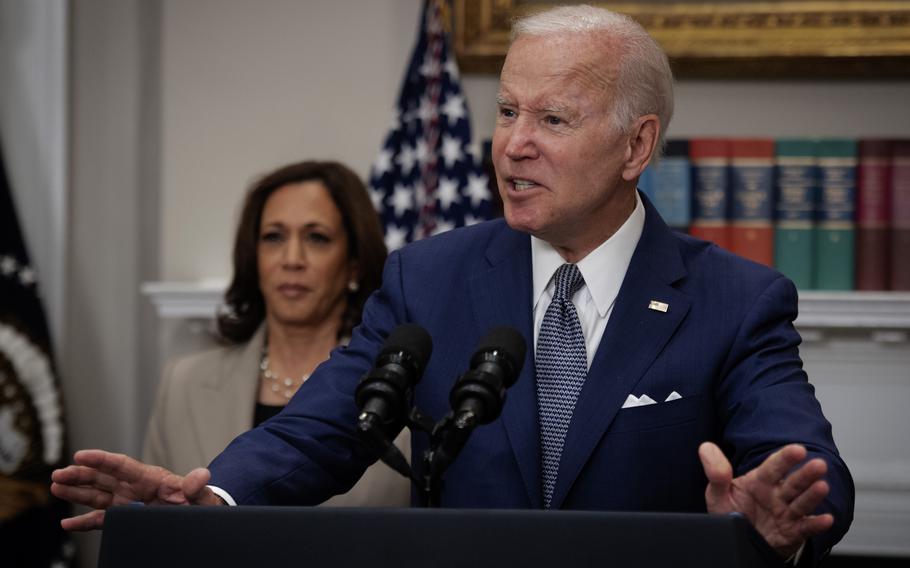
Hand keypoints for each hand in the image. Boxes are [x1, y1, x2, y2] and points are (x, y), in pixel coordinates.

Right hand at [50, 449, 223, 530]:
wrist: (201, 516)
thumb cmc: (201, 503)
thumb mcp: (200, 495)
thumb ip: (196, 486)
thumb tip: (202, 474)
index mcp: (150, 478)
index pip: (122, 465)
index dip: (101, 459)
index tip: (80, 455)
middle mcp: (135, 488)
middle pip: (103, 478)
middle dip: (80, 475)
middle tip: (58, 474)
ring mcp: (128, 503)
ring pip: (97, 495)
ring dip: (76, 492)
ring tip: (56, 487)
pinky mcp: (126, 518)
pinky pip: (102, 519)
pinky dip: (84, 521)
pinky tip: (68, 523)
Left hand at [699, 442, 833, 558]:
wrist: (739, 540)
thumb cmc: (732, 513)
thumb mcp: (717, 494)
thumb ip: (715, 473)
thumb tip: (706, 448)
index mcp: (760, 481)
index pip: (773, 467)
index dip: (785, 457)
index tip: (798, 449)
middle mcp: (777, 495)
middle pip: (793, 483)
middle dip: (806, 474)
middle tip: (819, 464)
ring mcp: (786, 513)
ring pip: (802, 503)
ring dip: (813, 495)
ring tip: (822, 486)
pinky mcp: (792, 532)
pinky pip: (805, 528)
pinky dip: (816, 524)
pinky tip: (825, 519)